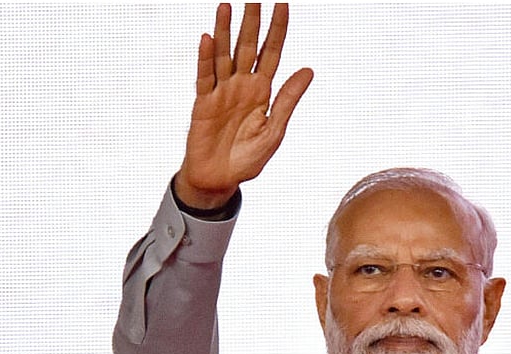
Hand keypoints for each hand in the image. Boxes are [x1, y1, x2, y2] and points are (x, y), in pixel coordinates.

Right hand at [176, 3, 312, 208]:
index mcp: (263, 92)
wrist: (220, 179)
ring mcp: (221, 92)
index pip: (272, 54)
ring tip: (227, 7)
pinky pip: (204, 77)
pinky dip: (205, 58)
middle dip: (252, 23)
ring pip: (224, 55)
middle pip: (248, 48)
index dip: (277, 30)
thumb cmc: (248, 158)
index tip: (282, 6)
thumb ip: (288, 99)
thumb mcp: (275, 130)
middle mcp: (242, 86)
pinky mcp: (203, 103)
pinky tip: (208, 39)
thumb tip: (308, 70)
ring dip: (225, 32)